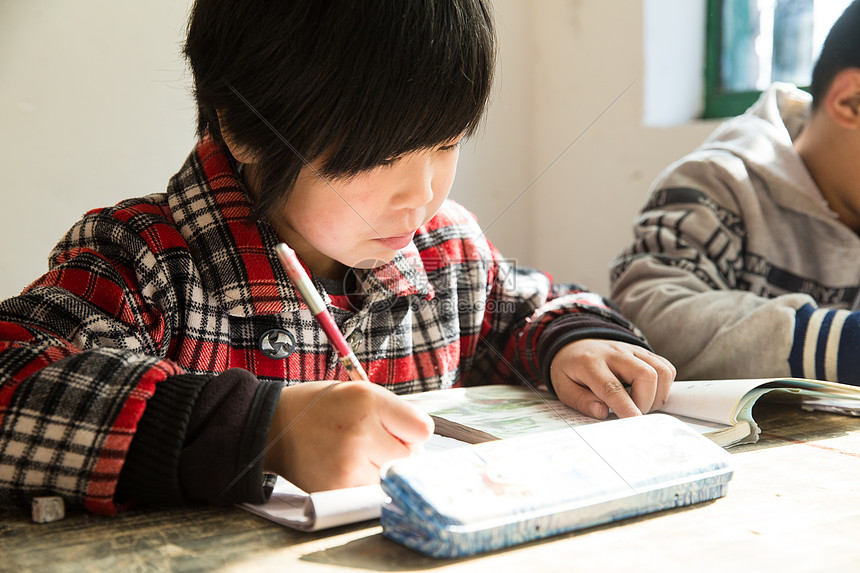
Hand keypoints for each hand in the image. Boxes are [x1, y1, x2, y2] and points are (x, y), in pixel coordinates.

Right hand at [263, 381, 433, 491]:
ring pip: (391, 476)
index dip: (411, 432)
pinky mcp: (338, 488)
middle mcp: (360, 431)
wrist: (274, 427)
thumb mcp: (358, 392)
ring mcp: (349, 463)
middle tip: (373, 442)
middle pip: (410, 457)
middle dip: (398, 451)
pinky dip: (364, 483)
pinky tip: (346, 468)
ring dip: (381, 469)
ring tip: (355, 454)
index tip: (397, 430)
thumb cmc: (320, 408)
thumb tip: (421, 446)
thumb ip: (392, 413)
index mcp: (368, 400)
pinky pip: (371, 492)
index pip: (423, 429)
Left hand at [549, 339, 675, 418]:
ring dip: (658, 395)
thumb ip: (581, 401)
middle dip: (646, 402)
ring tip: (640, 404)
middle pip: (645, 375)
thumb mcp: (563, 387)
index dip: (625, 406)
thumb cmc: (570, 369)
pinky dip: (664, 386)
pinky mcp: (644, 352)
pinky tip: (647, 393)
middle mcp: (615, 353)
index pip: (612, 386)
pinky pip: (666, 368)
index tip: (634, 422)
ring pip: (662, 371)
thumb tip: (602, 413)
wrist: (574, 345)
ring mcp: (632, 350)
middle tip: (632, 413)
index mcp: (590, 363)